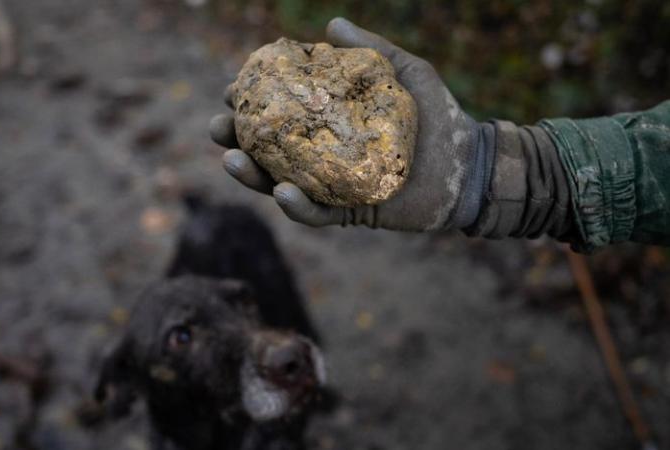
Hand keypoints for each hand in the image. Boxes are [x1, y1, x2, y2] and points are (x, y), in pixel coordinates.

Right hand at [210, 18, 485, 230]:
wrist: (470, 164)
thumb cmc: (440, 117)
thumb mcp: (406, 73)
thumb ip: (371, 50)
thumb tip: (330, 24)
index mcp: (331, 125)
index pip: (282, 116)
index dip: (253, 105)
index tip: (231, 90)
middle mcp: (326, 157)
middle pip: (271, 153)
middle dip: (238, 141)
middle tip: (219, 127)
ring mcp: (335, 187)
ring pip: (282, 186)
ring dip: (253, 177)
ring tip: (232, 159)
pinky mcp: (352, 214)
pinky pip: (317, 214)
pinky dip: (297, 206)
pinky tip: (281, 191)